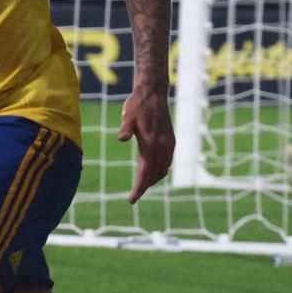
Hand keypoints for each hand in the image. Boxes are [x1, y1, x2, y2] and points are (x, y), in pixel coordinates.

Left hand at [117, 86, 173, 202]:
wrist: (154, 93)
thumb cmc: (137, 104)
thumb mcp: (127, 114)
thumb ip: (125, 127)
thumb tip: (121, 138)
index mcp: (151, 142)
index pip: (145, 172)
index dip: (139, 187)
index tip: (132, 199)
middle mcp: (162, 145)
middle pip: (155, 174)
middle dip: (145, 186)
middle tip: (134, 196)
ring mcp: (168, 143)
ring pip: (163, 169)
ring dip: (154, 179)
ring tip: (143, 186)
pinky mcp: (170, 139)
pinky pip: (167, 161)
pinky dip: (161, 170)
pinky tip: (155, 171)